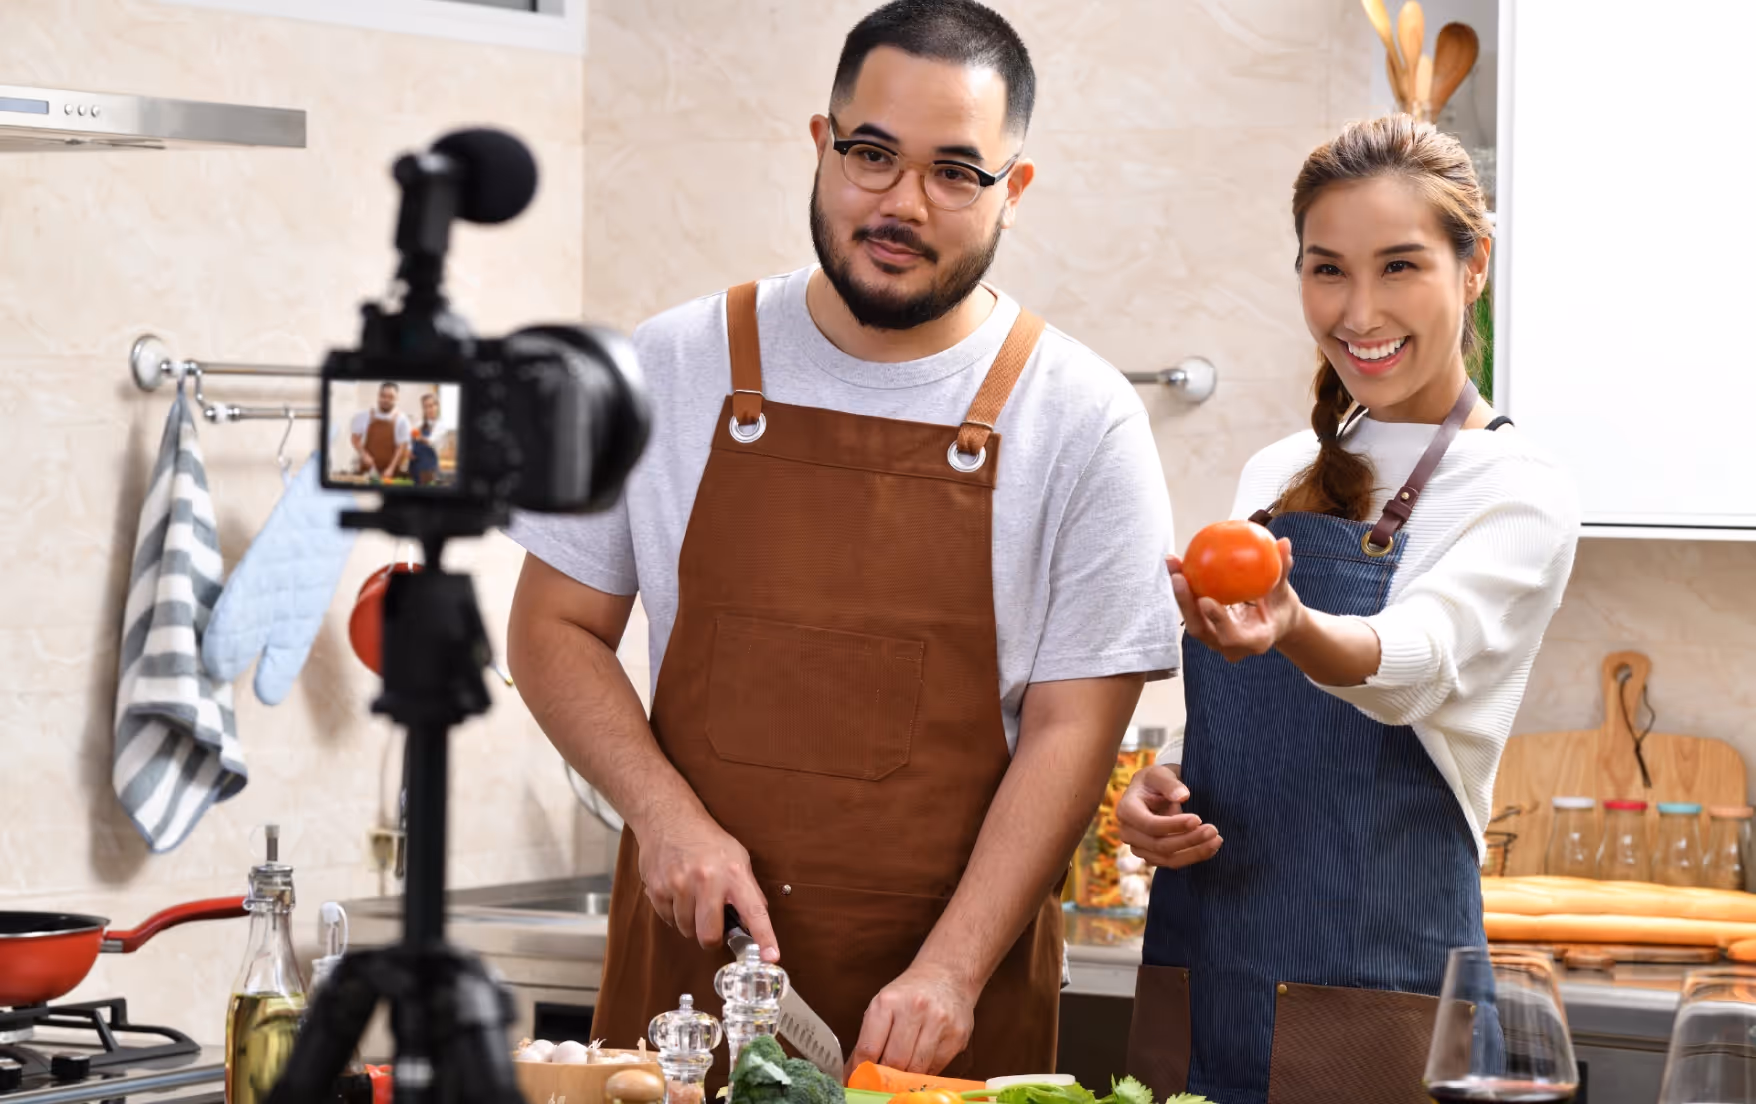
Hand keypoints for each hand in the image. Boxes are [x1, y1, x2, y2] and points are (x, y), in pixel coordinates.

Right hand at [636, 810, 780, 961]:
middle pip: (709, 935)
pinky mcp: (658, 889)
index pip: (754, 911)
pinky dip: (673, 913)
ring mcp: (680, 885)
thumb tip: (757, 919)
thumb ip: (747, 889)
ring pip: (686, 930)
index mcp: (734, 873)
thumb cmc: (706, 839)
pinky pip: (668, 920)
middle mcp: (708, 880)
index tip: (770, 956)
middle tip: (712, 924)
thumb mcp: (738, 856)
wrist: (669, 818)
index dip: (764, 937)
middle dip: (711, 937)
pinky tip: (677, 892)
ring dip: (690, 922)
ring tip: (693, 897)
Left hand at [848, 961, 977, 1076]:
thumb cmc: (910, 993)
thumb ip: (869, 1038)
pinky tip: (920, 1063)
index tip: (857, 1081)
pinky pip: (936, 1068)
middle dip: (885, 1076)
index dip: (860, 1071)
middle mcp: (914, 1008)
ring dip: (906, 1077)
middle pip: (894, 1062)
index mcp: (887, 1001)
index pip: (868, 1048)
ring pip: (916, 1068)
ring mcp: (938, 1022)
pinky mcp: (957, 1035)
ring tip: (900, 1073)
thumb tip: (853, 1073)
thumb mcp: (883, 1005)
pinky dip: (925, 1072)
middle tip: (880, 1081)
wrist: (947, 974)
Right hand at [1115, 764, 1221, 868]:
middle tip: (1214, 830)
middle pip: (1160, 845)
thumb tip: (1183, 796)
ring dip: (1194, 852)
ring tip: (1217, 840)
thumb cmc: (1155, 780)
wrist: (1153, 792)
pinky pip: (1172, 862)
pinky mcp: (1151, 856)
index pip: (1150, 825)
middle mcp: (1128, 832)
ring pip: (1168, 859)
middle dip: (1189, 839)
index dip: (1174, 825)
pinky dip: (1193, 856)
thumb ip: (1169, 783)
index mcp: (1125, 809)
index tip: (1198, 819)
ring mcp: (1138, 847)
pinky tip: (1210, 847)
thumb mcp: (1160, 773)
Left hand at [1170, 540, 1304, 662]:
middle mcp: (1230, 646)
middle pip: (1201, 629)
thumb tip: (1285, 542)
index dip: (1217, 620)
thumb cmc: (1281, 609)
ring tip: (1172, 563)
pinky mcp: (1205, 628)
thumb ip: (1282, 571)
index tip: (1205, 600)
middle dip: (1186, 605)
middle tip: (1179, 577)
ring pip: (1191, 619)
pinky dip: (1182, 588)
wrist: (1275, 624)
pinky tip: (1176, 563)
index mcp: (1254, 641)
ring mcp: (1215, 640)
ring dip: (1179, 593)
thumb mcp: (1286, 592)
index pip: (1232, 636)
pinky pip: (1190, 610)